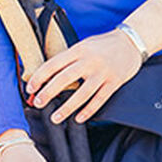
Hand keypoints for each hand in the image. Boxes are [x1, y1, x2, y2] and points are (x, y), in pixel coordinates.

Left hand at [25, 30, 141, 124]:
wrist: (131, 43)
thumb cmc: (103, 45)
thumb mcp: (84, 45)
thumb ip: (69, 59)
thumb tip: (49, 76)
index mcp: (78, 50)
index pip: (54, 64)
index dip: (40, 77)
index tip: (30, 88)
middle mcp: (89, 61)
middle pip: (64, 78)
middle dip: (48, 93)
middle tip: (38, 103)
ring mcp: (103, 72)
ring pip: (81, 93)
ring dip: (66, 107)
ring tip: (55, 117)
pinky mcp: (114, 82)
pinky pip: (99, 99)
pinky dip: (88, 111)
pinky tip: (79, 119)